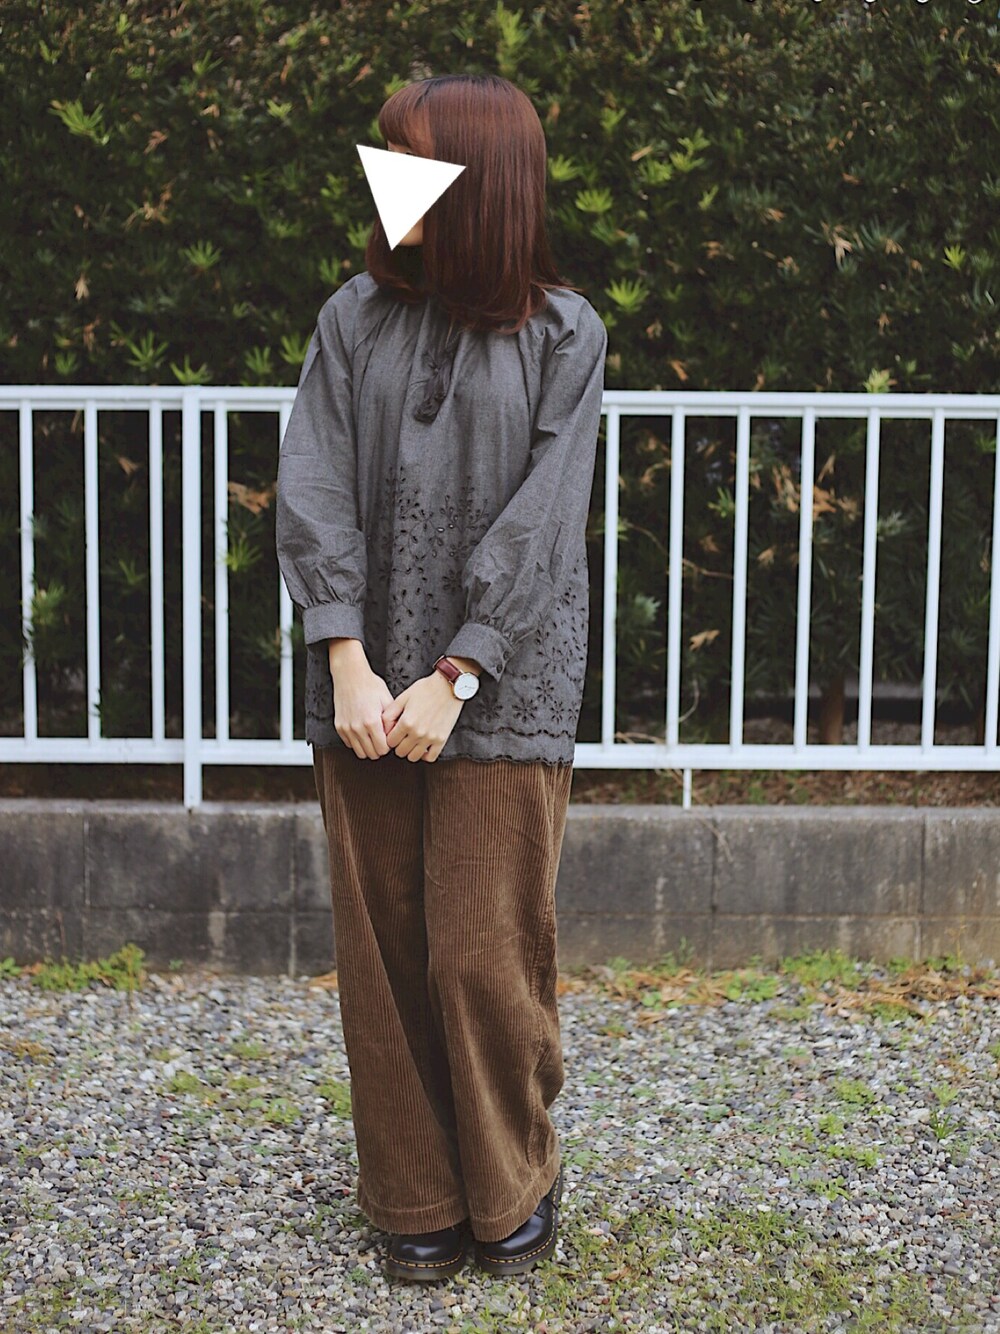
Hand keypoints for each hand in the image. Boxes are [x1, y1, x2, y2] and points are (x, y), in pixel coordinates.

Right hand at [328, 640, 394, 759]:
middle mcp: (358, 727)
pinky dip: (357, 743)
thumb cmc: (370, 685)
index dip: (389, 746)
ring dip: (368, 748)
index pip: (382, 749)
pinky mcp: (339, 727)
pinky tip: (363, 733)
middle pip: (372, 754)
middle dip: (379, 749)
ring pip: (360, 753)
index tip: (390, 740)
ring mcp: (347, 728)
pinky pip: (350, 745)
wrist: (350, 675)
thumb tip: (396, 735)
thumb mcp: (387, 700)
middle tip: (383, 740)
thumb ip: (392, 721)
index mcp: (372, 721)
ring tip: (373, 738)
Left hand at [381, 672, 464, 761]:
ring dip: (410, 751)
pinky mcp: (442, 739)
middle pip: (400, 752)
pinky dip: (425, 755)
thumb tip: (383, 728)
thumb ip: (390, 714)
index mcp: (406, 722)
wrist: (448, 687)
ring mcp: (430, 738)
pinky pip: (430, 758)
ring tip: (412, 742)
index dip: (390, 737)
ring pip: (413, 757)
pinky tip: (423, 746)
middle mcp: (417, 733)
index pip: (390, 742)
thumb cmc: (425, 689)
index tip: (394, 733)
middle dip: (398, 745)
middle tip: (402, 737)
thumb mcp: (403, 698)